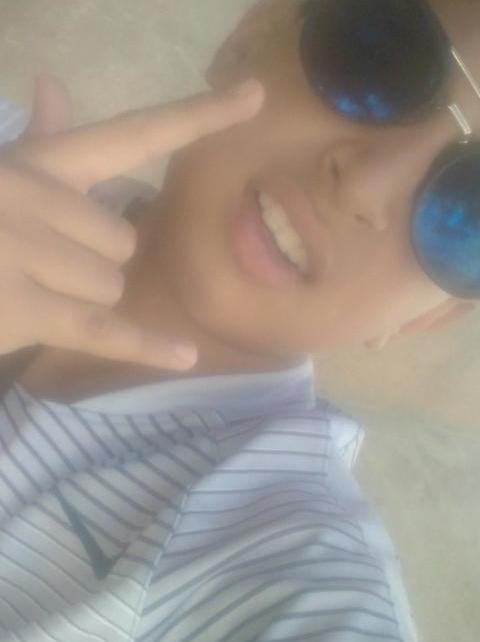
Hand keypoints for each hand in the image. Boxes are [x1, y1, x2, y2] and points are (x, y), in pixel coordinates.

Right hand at [0, 74, 264, 369]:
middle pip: (123, 241)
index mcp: (38, 163)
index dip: (198, 115)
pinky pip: (102, 329)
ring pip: (112, 283)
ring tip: (23, 286)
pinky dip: (144, 347)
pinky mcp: (22, 309)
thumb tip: (56, 84)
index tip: (256, 96)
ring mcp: (26, 253)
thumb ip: (37, 138)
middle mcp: (35, 197)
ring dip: (79, 294)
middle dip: (91, 259)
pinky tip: (186, 358)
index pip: (134, 133)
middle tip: (35, 260)